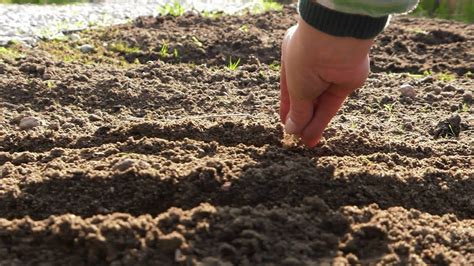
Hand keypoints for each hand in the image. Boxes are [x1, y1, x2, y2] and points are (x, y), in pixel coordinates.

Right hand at [280, 17, 373, 146]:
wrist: (334, 42)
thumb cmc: (306, 60)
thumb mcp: (296, 89)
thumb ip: (297, 111)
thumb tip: (291, 129)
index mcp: (293, 58)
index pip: (288, 88)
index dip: (287, 108)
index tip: (285, 125)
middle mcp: (312, 64)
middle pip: (306, 97)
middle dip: (301, 119)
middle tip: (296, 138)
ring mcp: (330, 72)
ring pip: (319, 103)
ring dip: (312, 123)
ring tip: (305, 142)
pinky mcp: (347, 81)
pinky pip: (332, 104)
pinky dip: (323, 120)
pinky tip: (313, 135)